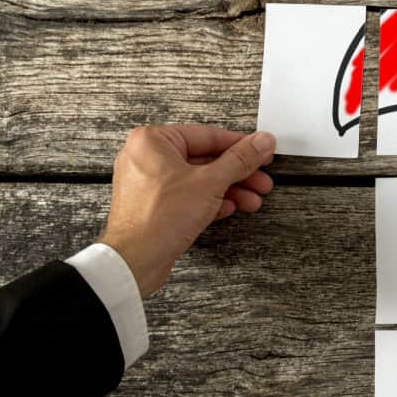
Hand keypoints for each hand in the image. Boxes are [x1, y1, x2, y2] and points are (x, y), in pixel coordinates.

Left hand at [100, 125, 275, 298]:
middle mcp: (146, 157)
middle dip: (237, 173)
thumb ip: (240, 159)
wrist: (135, 261)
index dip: (241, 145)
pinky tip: (228, 207)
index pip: (208, 136)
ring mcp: (147, 182)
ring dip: (228, 189)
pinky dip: (209, 200)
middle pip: (204, 158)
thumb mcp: (210, 182)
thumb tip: (261, 142)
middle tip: (261, 179)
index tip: (261, 150)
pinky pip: (186, 195)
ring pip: (197, 179)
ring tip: (251, 199)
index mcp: (153, 141)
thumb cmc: (158, 219)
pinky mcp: (152, 204)